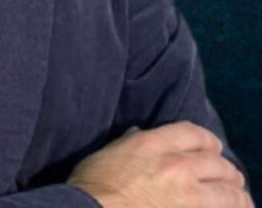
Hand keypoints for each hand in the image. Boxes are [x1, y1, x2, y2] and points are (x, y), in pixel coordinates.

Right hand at [67, 121, 251, 207]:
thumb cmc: (93, 186)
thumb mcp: (109, 152)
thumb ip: (129, 142)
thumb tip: (138, 134)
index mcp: (154, 143)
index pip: (194, 134)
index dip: (207, 141)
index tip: (212, 149)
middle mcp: (177, 165)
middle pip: (217, 162)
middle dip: (226, 170)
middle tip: (230, 178)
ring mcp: (189, 196)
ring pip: (230, 192)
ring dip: (237, 196)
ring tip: (240, 200)